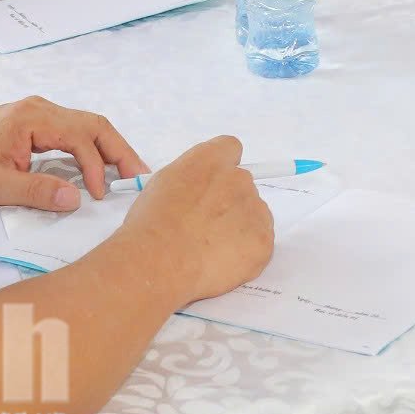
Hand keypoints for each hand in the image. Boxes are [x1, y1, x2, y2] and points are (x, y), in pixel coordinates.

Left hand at [0, 96, 146, 211]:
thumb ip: (36, 191)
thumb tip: (75, 199)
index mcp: (32, 118)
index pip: (79, 137)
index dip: (95, 167)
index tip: (99, 196)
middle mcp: (41, 109)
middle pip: (93, 124)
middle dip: (119, 151)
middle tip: (139, 177)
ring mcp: (40, 114)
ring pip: (88, 126)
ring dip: (110, 149)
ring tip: (128, 174)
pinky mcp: (37, 124)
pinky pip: (75, 131)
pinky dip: (94, 149)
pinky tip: (102, 168)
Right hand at [117, 135, 275, 305]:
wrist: (159, 265)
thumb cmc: (151, 229)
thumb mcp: (161, 185)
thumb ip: (189, 178)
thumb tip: (197, 188)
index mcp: (210, 161)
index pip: (230, 149)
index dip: (222, 169)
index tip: (213, 185)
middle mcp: (237, 179)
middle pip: (243, 185)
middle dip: (229, 203)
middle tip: (205, 226)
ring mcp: (254, 209)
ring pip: (254, 214)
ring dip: (239, 228)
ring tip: (208, 249)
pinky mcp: (263, 240)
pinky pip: (261, 243)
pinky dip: (246, 253)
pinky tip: (219, 262)